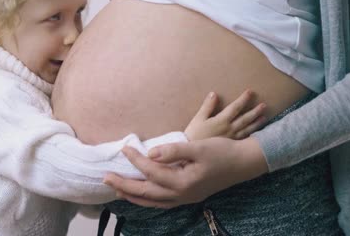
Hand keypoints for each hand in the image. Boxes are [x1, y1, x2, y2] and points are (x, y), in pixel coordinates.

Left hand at [103, 137, 267, 208]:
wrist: (244, 163)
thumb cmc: (222, 152)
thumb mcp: (198, 147)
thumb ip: (173, 150)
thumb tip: (150, 153)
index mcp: (183, 182)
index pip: (151, 171)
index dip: (135, 159)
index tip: (124, 147)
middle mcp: (182, 194)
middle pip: (146, 193)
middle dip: (124, 185)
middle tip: (105, 177)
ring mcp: (186, 198)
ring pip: (153, 201)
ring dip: (133, 196)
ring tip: (117, 190)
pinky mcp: (189, 196)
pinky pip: (162, 202)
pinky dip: (148, 199)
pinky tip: (143, 195)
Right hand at [184, 90, 265, 140]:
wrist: (193, 154)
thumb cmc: (194, 135)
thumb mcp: (198, 119)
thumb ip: (207, 106)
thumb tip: (214, 94)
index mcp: (221, 121)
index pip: (235, 107)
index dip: (243, 99)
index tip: (251, 92)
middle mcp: (229, 129)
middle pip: (245, 118)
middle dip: (255, 111)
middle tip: (264, 105)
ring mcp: (232, 139)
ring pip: (247, 129)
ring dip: (256, 123)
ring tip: (264, 117)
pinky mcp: (232, 147)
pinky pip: (245, 139)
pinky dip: (252, 134)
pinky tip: (256, 133)